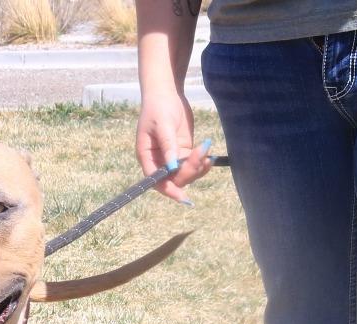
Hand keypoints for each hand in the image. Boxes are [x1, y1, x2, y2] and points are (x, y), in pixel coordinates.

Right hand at [136, 88, 212, 202]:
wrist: (166, 93)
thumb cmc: (159, 107)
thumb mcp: (162, 125)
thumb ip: (168, 146)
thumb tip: (173, 166)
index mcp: (147, 157)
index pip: (156, 181)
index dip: (168, 190)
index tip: (183, 197)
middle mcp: (158, 162)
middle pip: (173, 180)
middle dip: (189, 171)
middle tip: (202, 155)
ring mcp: (171, 158)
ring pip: (185, 175)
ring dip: (197, 168)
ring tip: (206, 152)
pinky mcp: (182, 152)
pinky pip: (192, 166)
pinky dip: (202, 164)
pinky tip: (209, 156)